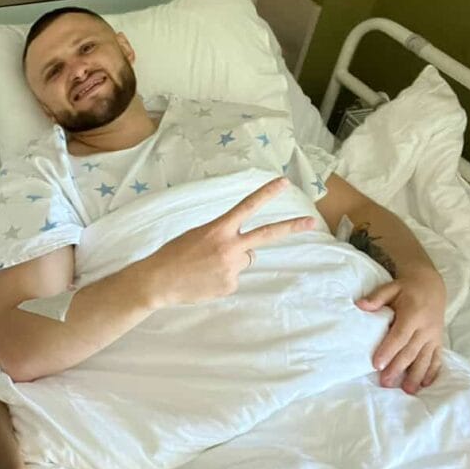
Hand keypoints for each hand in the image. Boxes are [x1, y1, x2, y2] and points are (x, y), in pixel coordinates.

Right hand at [135, 177, 315, 308]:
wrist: (158, 281)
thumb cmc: (173, 255)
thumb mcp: (196, 235)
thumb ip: (222, 237)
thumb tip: (244, 251)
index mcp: (218, 229)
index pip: (247, 206)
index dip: (267, 194)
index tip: (284, 183)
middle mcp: (229, 246)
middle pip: (267, 235)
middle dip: (291, 227)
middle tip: (311, 221)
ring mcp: (232, 267)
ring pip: (243, 260)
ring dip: (230, 261)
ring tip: (206, 266)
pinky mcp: (230, 285)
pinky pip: (233, 278)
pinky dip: (221, 278)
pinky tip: (204, 279)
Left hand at [357, 269, 445, 393]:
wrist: (431, 285)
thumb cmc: (406, 289)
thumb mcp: (391, 287)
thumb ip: (376, 297)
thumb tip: (360, 305)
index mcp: (413, 315)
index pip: (399, 336)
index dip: (388, 351)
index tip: (377, 365)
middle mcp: (426, 328)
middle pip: (410, 351)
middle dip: (398, 368)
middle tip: (385, 383)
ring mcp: (434, 336)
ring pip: (425, 358)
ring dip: (416, 375)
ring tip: (407, 391)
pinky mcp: (439, 341)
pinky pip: (437, 358)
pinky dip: (432, 371)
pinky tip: (425, 384)